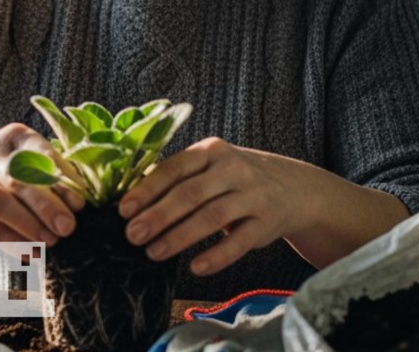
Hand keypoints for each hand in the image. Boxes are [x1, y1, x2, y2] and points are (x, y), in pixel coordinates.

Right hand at [0, 123, 83, 245]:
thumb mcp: (20, 153)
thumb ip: (49, 169)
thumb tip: (81, 197)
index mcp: (14, 137)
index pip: (40, 155)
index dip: (62, 180)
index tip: (80, 204)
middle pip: (19, 179)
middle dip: (47, 205)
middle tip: (68, 227)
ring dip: (27, 224)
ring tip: (50, 241)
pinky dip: (11, 241)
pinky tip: (31, 252)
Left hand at [118, 137, 316, 276]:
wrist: (294, 188)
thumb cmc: (236, 178)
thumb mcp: (212, 165)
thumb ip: (179, 176)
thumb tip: (132, 200)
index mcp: (212, 151)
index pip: (175, 168)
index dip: (148, 189)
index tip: (124, 209)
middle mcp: (233, 169)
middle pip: (190, 193)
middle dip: (158, 215)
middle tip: (132, 235)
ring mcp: (252, 195)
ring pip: (212, 216)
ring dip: (180, 236)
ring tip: (154, 252)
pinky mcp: (266, 223)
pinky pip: (239, 242)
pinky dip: (216, 256)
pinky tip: (195, 267)